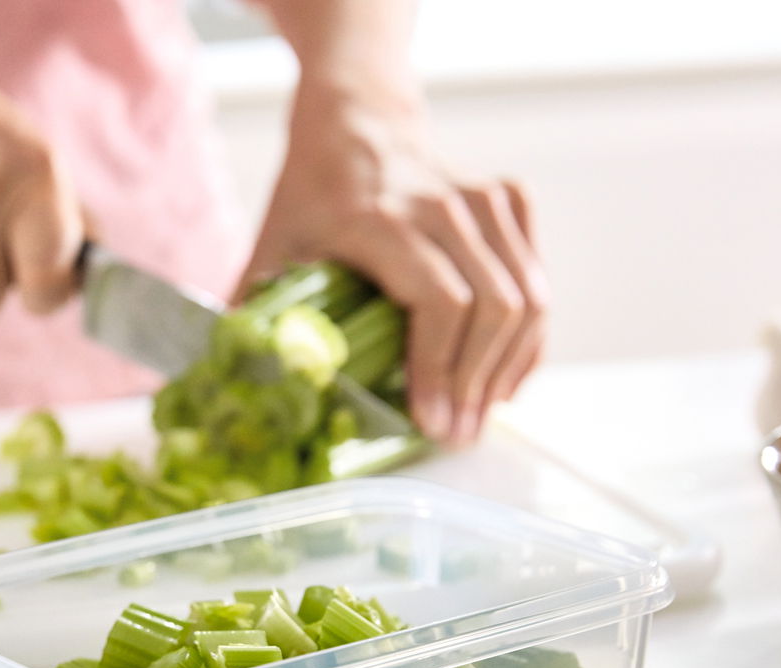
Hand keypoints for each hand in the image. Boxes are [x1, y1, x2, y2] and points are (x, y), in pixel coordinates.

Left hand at [242, 82, 547, 444]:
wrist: (356, 118)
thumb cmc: (311, 194)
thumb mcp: (273, 245)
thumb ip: (257, 314)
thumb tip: (244, 389)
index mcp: (378, 218)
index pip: (438, 300)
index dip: (440, 369)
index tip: (431, 423)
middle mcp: (440, 204)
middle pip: (491, 307)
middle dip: (475, 384)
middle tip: (456, 435)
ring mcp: (484, 198)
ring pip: (525, 297)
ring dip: (506, 368)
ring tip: (479, 415)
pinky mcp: (511, 200)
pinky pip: (535, 281)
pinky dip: (525, 337)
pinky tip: (502, 377)